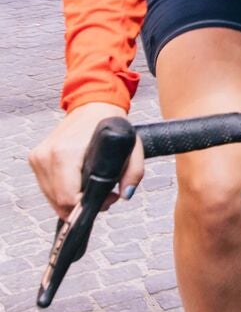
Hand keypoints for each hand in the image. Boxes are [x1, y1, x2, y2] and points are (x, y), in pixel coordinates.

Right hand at [28, 103, 143, 219]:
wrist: (92, 105)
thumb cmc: (110, 126)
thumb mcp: (132, 147)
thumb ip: (133, 173)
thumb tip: (125, 194)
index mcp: (66, 152)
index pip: (69, 197)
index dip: (89, 206)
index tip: (108, 198)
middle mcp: (47, 156)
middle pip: (59, 201)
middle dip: (82, 206)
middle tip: (105, 196)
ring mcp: (38, 157)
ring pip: (51, 198)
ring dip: (71, 200)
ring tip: (93, 188)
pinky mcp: (35, 159)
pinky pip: (47, 188)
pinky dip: (62, 191)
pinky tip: (79, 183)